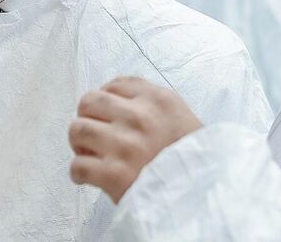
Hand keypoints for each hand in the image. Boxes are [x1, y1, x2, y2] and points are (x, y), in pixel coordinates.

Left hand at [67, 77, 202, 203]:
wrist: (202, 196)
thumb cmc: (195, 160)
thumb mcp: (182, 118)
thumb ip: (152, 105)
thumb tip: (116, 101)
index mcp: (159, 101)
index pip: (116, 84)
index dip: (105, 97)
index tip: (104, 111)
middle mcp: (140, 118)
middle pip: (89, 101)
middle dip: (86, 116)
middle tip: (92, 133)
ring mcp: (124, 146)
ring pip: (77, 130)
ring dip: (79, 143)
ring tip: (89, 154)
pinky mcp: (113, 175)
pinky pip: (77, 166)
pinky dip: (78, 172)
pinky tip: (88, 177)